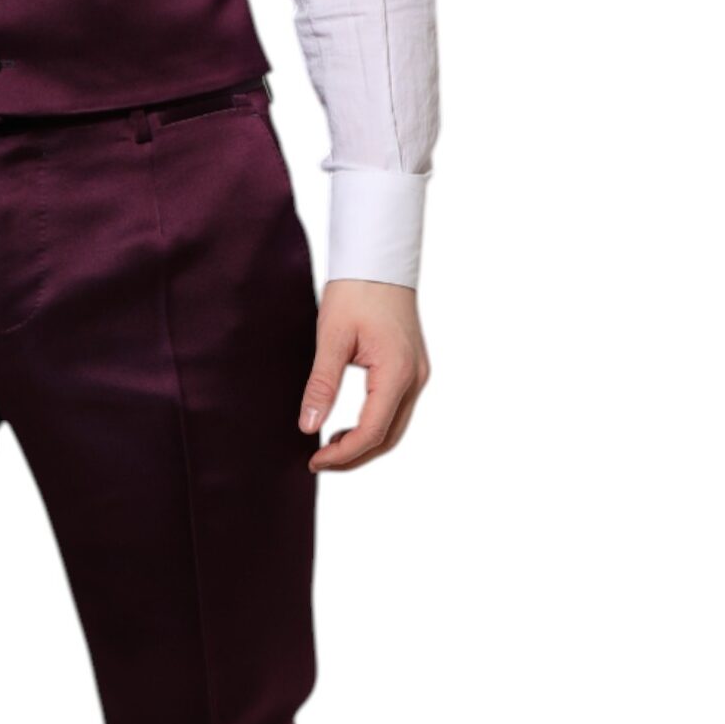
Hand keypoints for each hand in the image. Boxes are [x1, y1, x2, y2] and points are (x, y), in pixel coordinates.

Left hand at [300, 279, 430, 473]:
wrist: (378, 261)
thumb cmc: (356, 291)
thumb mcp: (331, 338)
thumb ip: (322, 385)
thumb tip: (308, 426)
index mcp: (397, 372)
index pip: (372, 431)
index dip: (343, 454)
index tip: (314, 461)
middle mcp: (415, 378)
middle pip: (388, 437)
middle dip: (354, 456)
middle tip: (319, 462)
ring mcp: (417, 374)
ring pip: (394, 426)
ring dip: (364, 443)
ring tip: (329, 448)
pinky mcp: (411, 369)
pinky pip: (395, 409)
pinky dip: (372, 425)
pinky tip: (346, 426)